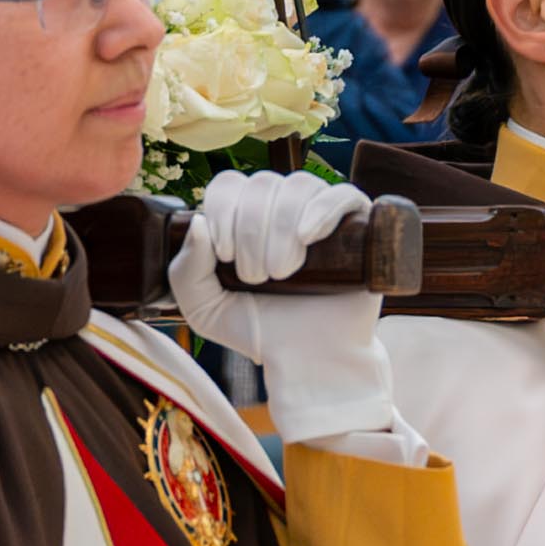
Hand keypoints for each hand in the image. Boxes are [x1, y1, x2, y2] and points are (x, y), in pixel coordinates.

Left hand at [168, 172, 407, 458]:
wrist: (310, 361)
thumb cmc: (260, 332)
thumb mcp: (205, 310)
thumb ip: (186, 271)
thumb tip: (198, 223)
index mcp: (244, 217)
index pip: (229, 184)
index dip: (222, 211)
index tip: (224, 256)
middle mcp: (282, 207)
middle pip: (262, 184)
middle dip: (250, 230)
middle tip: (256, 277)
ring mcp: (322, 214)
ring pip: (298, 186)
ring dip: (281, 227)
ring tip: (282, 272)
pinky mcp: (358, 227)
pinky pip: (343, 194)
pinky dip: (321, 208)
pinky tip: (307, 237)